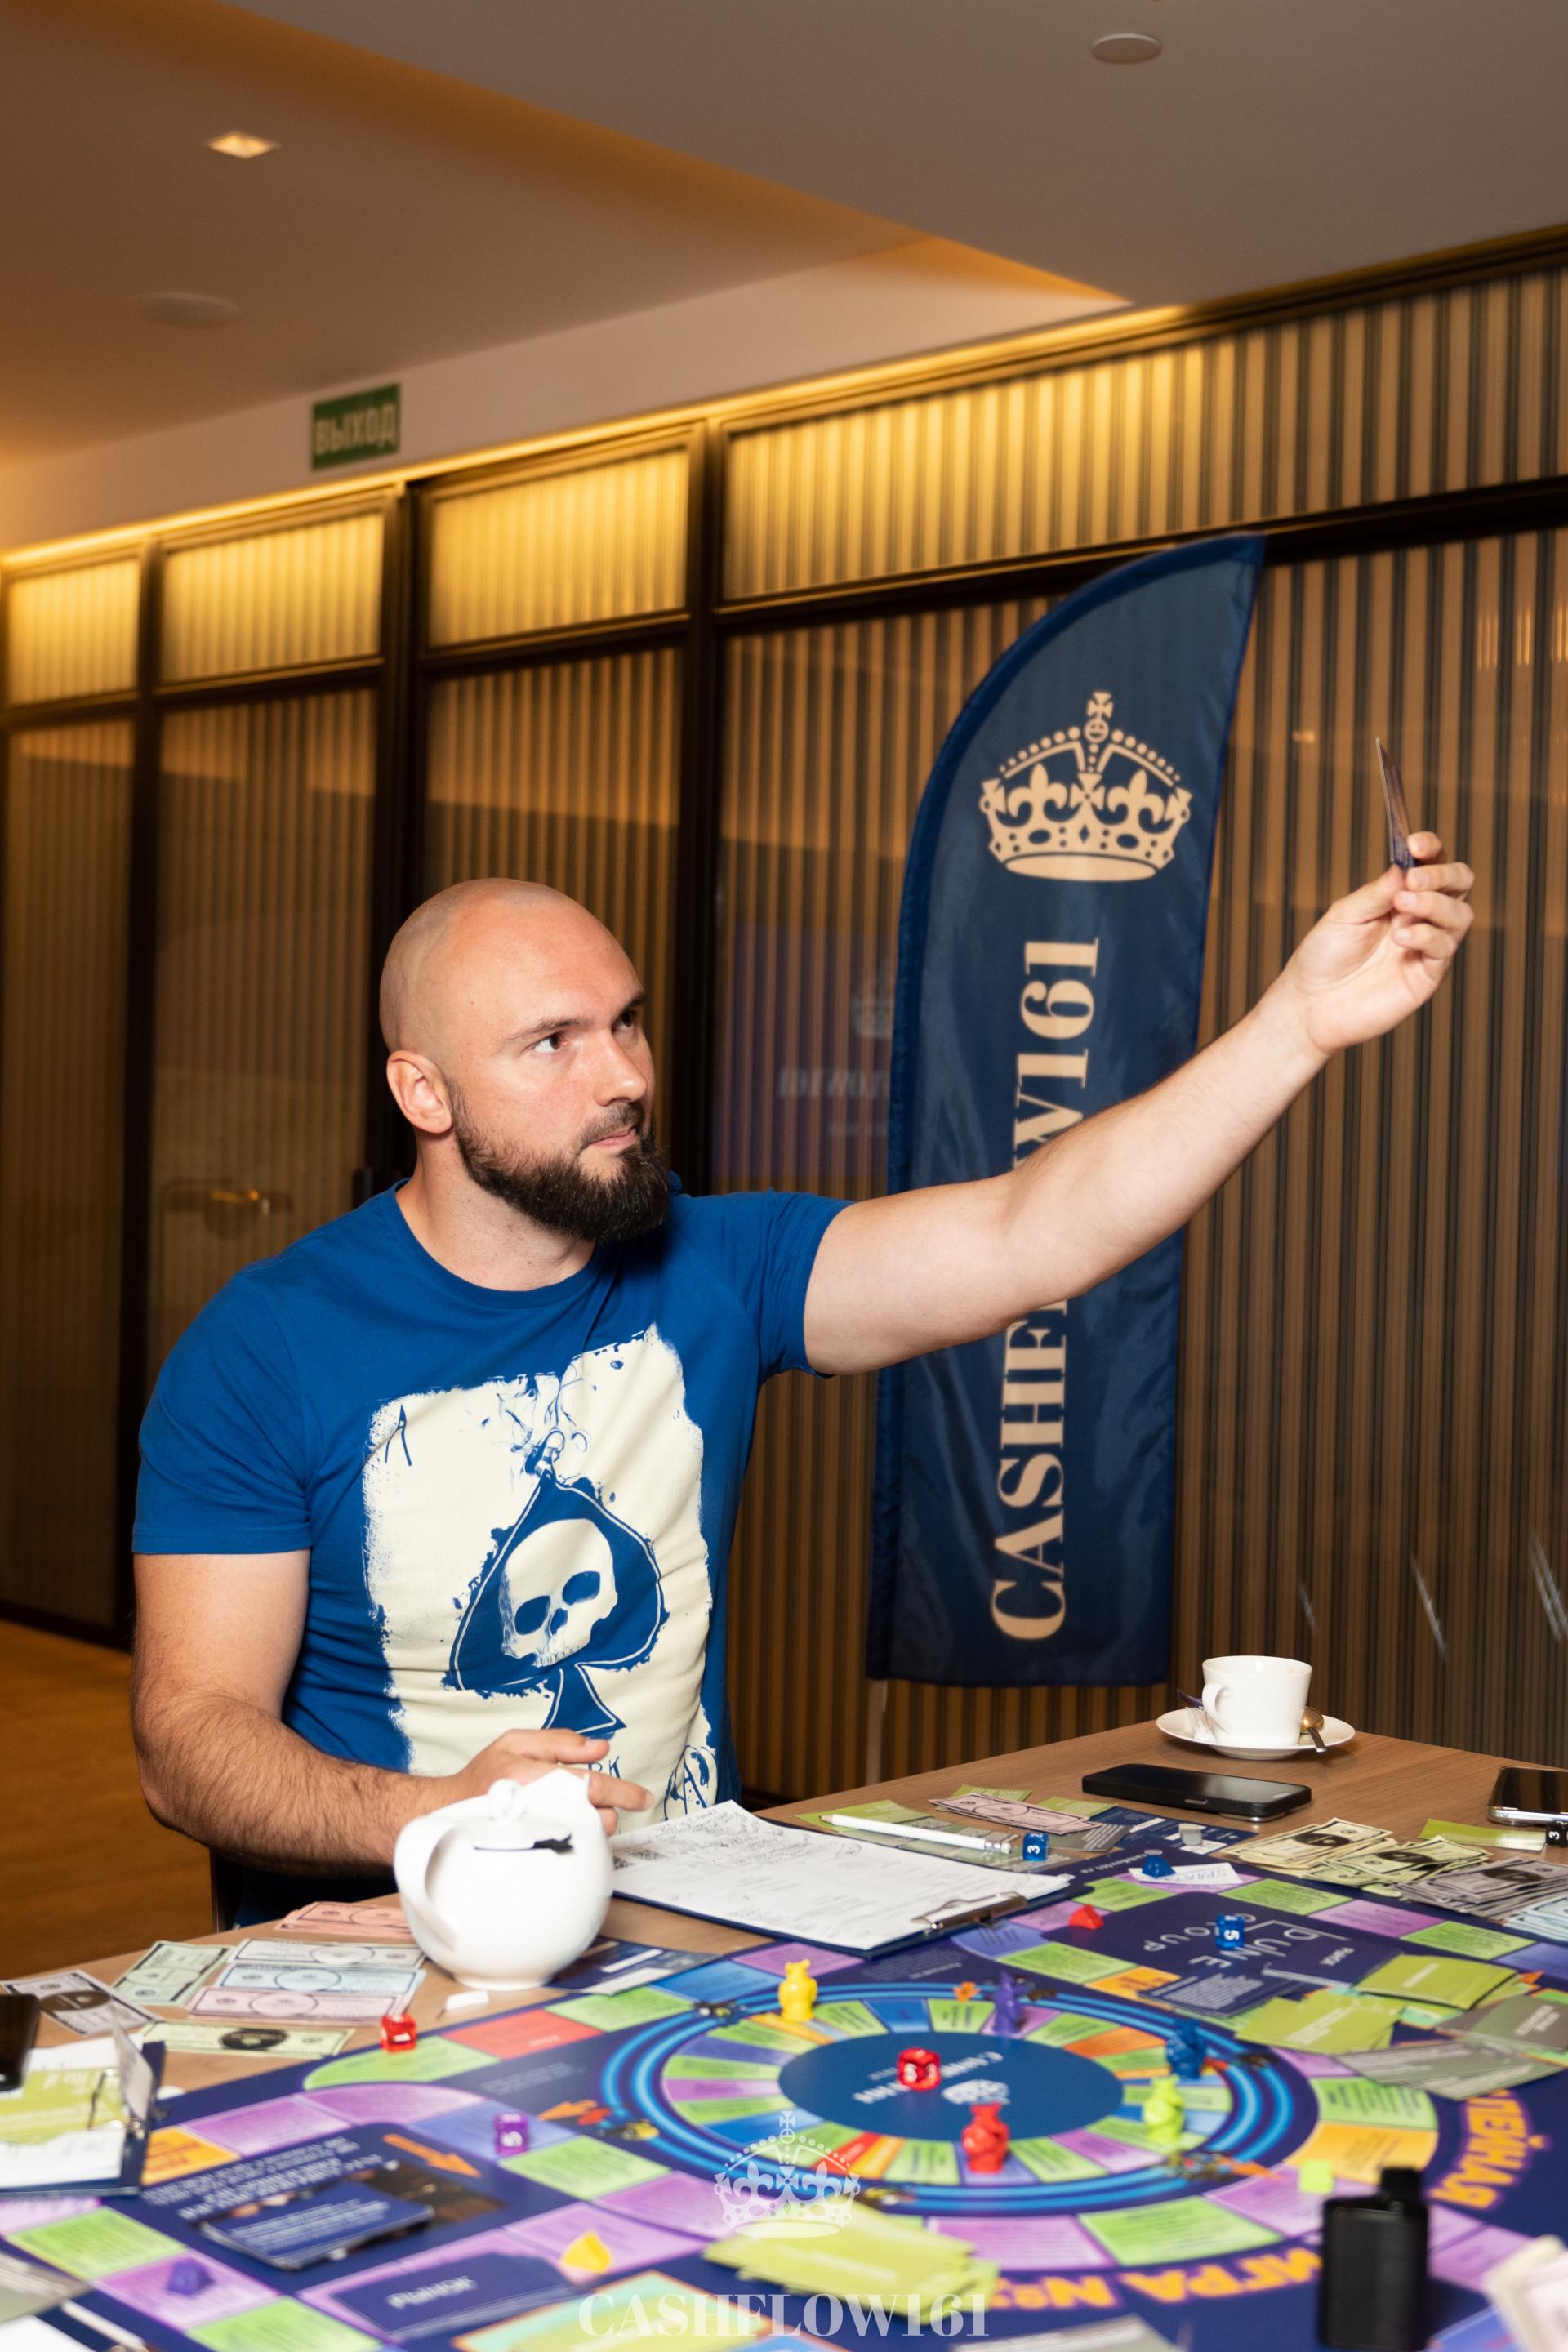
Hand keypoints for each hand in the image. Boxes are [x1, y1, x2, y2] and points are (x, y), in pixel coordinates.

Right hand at [440, 1728, 651, 1834]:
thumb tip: (600, 1748)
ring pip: (588, 1836)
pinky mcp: (536, 1854)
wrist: (448, 1812)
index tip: (644, 1798)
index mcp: (537, 1777)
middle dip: (604, 1809)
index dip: (623, 1792)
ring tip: (567, 1814)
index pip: (591, 1786)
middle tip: (587, 1801)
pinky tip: (561, 1829)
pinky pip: (572, 1849)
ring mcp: (539, 1836)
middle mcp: (540, 1809)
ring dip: (591, 1825)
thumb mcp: (515, 1742)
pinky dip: (577, 1838)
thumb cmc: (483, 1776)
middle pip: (596, 1817)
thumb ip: (560, 1742)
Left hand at [1273, 833, 1473, 1059]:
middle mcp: (1420, 916)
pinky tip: (1401, 936)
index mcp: (1400, 894)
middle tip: (1414, 879)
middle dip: (1442, 874)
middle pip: (1458, 883)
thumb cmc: (1325, 956)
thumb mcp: (1346, 914)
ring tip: (1403, 904)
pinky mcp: (1428, 974)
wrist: (1311, 1004)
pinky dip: (1427, 935)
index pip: (1431, 863)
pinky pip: (1445, 947)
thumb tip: (1405, 866)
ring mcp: (1427, 945)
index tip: (1414, 844)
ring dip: (1434, 903)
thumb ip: (1377, 891)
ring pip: (1460, 914)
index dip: (1430, 848)